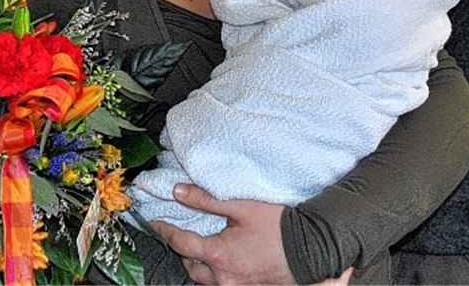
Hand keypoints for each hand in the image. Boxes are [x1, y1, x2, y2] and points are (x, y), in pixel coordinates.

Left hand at [152, 183, 295, 284]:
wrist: (313, 249)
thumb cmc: (280, 226)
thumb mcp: (241, 206)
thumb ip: (206, 199)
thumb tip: (178, 191)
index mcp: (219, 256)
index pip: (180, 243)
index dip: (165, 230)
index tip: (155, 222)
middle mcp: (224, 278)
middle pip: (190, 266)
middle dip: (182, 250)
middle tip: (178, 232)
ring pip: (204, 280)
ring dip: (198, 264)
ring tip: (198, 247)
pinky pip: (221, 285)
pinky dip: (214, 274)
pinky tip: (220, 261)